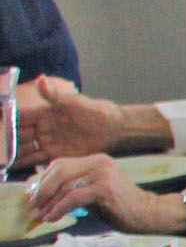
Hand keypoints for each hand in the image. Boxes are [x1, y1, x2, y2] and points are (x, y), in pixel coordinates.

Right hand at [5, 77, 156, 166]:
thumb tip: (40, 79)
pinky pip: (34, 160)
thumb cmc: (94, 112)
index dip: (4, 121)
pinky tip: (10, 167)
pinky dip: (23, 163)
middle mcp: (40, 128)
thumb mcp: (74, 102)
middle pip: (16, 135)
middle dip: (4, 141)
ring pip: (22, 148)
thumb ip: (55, 95)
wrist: (113, 129)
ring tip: (0, 159)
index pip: (17, 117)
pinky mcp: (54, 154)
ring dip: (10, 153)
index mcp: (41, 113)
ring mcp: (46, 142)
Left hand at [23, 152, 185, 236]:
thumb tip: (42, 195)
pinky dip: (59, 209)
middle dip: (41, 190)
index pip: (60, 164)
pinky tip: (53, 218)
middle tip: (33, 206)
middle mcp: (99, 163)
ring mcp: (103, 175)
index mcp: (96, 160)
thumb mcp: (93, 193)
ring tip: (41, 216)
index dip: (42, 180)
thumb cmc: (121, 207)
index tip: (33, 196)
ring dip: (48, 203)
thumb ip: (73, 189)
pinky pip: (73, 198)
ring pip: (64, 186)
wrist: (150, 214)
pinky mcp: (105, 189)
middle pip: (59, 171)